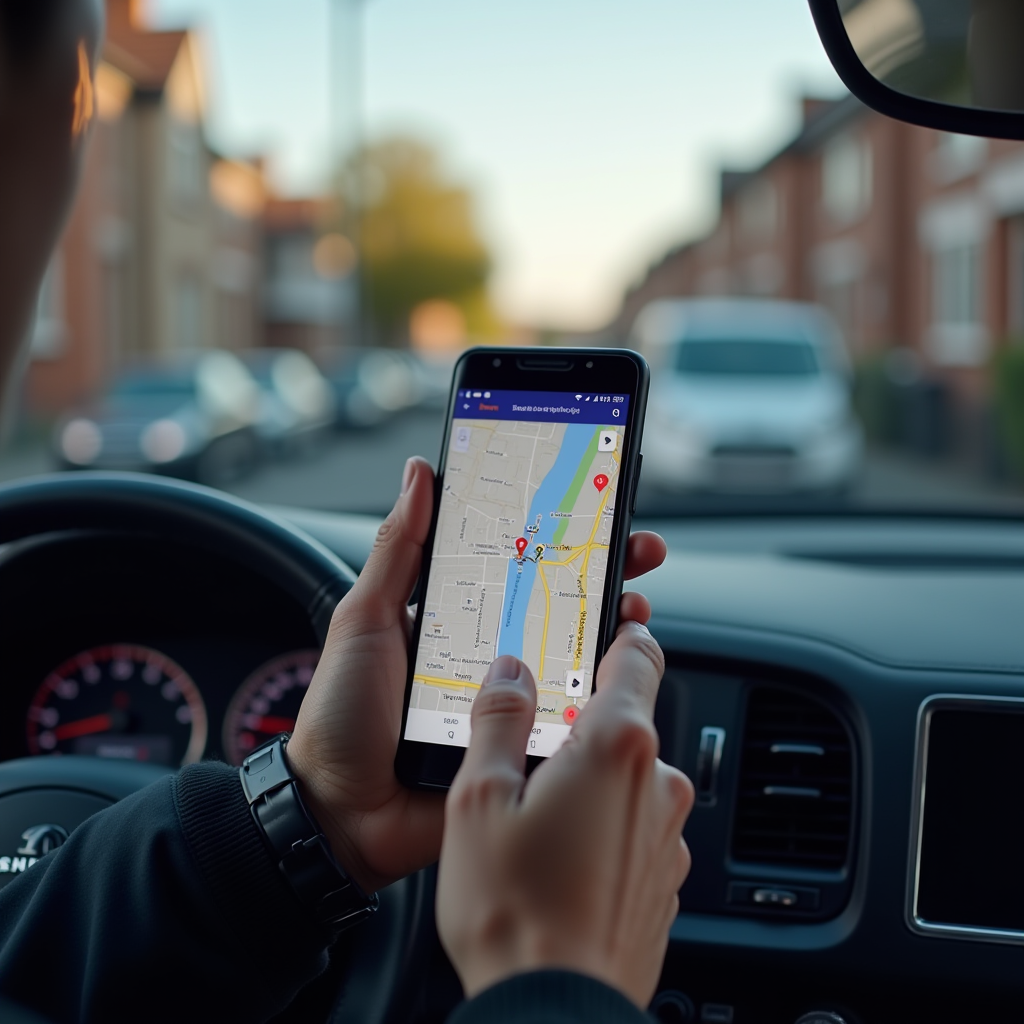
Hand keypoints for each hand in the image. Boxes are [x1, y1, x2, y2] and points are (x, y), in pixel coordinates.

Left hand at [287, 456, 668, 892]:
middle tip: (638, 549)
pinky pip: (572, 718)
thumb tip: (420, 473)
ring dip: (613, 629)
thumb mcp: (365, 620)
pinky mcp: (524, 747)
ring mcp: (513, 702)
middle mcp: (492, 655)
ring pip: (576, 658)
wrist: (339, 816)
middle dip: (606, 574)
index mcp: (456, 618)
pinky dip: (601, 696)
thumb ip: (396, 550)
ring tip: (633, 609)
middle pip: (559, 605)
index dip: (555, 537)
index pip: (517, 565)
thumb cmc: (342, 716)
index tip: (591, 507)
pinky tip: (618, 675)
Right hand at [436, 625, 693, 1007]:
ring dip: (589, 780)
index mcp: (616, 747)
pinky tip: (558, 860)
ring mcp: (668, 835)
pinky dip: (603, 826)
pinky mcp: (666, 877)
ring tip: (533, 819)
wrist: (555, 1010)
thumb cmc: (514, 911)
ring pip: (628, 778)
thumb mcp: (480, 798)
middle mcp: (657, 784)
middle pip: (626, 720)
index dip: (618, 636)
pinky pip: (635, 827)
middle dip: (580, 724)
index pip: (639, 657)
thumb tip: (511, 671)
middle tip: (526, 750)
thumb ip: (499, 719)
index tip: (599, 628)